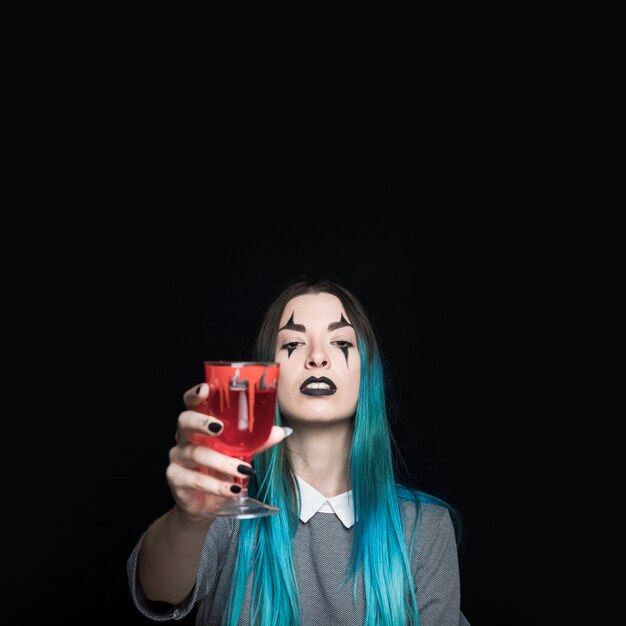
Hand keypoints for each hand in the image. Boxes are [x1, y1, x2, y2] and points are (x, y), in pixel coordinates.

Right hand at [166, 383, 288, 520]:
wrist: (205, 503)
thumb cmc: (221, 469)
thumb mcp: (241, 452)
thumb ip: (258, 441)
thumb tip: (283, 431)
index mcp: (199, 424)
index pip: (191, 402)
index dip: (195, 394)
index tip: (206, 388)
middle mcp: (185, 437)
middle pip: (184, 421)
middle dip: (201, 422)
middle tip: (219, 427)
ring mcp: (178, 458)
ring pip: (196, 454)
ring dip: (222, 462)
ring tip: (245, 469)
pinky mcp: (176, 479)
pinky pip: (196, 480)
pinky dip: (218, 485)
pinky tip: (234, 489)